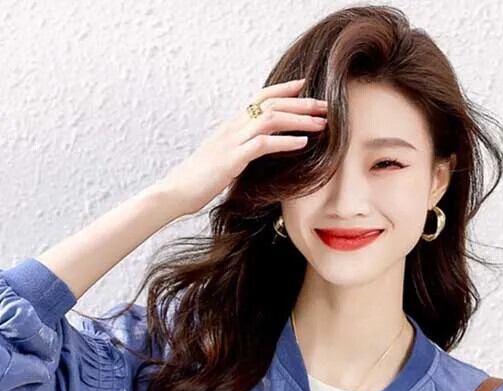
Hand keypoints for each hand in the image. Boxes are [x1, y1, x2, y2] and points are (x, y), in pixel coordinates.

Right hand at [158, 77, 327, 215]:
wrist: (176, 192)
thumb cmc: (199, 180)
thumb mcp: (224, 160)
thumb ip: (241, 151)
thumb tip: (258, 153)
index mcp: (231, 126)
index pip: (261, 98)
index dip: (284, 90)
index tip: (305, 86)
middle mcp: (233, 127)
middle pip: (272, 104)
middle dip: (302, 103)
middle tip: (326, 106)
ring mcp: (232, 141)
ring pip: (271, 119)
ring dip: (300, 119)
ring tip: (322, 124)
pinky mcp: (232, 158)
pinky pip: (263, 144)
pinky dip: (286, 142)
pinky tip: (303, 144)